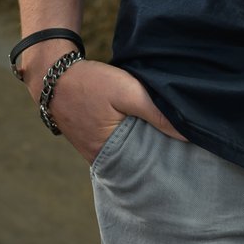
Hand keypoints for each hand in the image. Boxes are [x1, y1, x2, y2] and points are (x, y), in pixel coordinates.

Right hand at [24, 56, 188, 166]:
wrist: (54, 75)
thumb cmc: (91, 83)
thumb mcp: (126, 91)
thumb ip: (156, 111)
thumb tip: (188, 132)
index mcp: (112, 155)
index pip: (148, 168)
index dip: (167, 162)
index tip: (188, 157)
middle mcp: (103, 160)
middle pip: (139, 164)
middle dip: (158, 157)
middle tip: (183, 149)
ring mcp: (96, 152)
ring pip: (130, 154)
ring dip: (145, 146)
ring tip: (168, 139)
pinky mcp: (93, 141)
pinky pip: (118, 146)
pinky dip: (131, 139)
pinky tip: (145, 129)